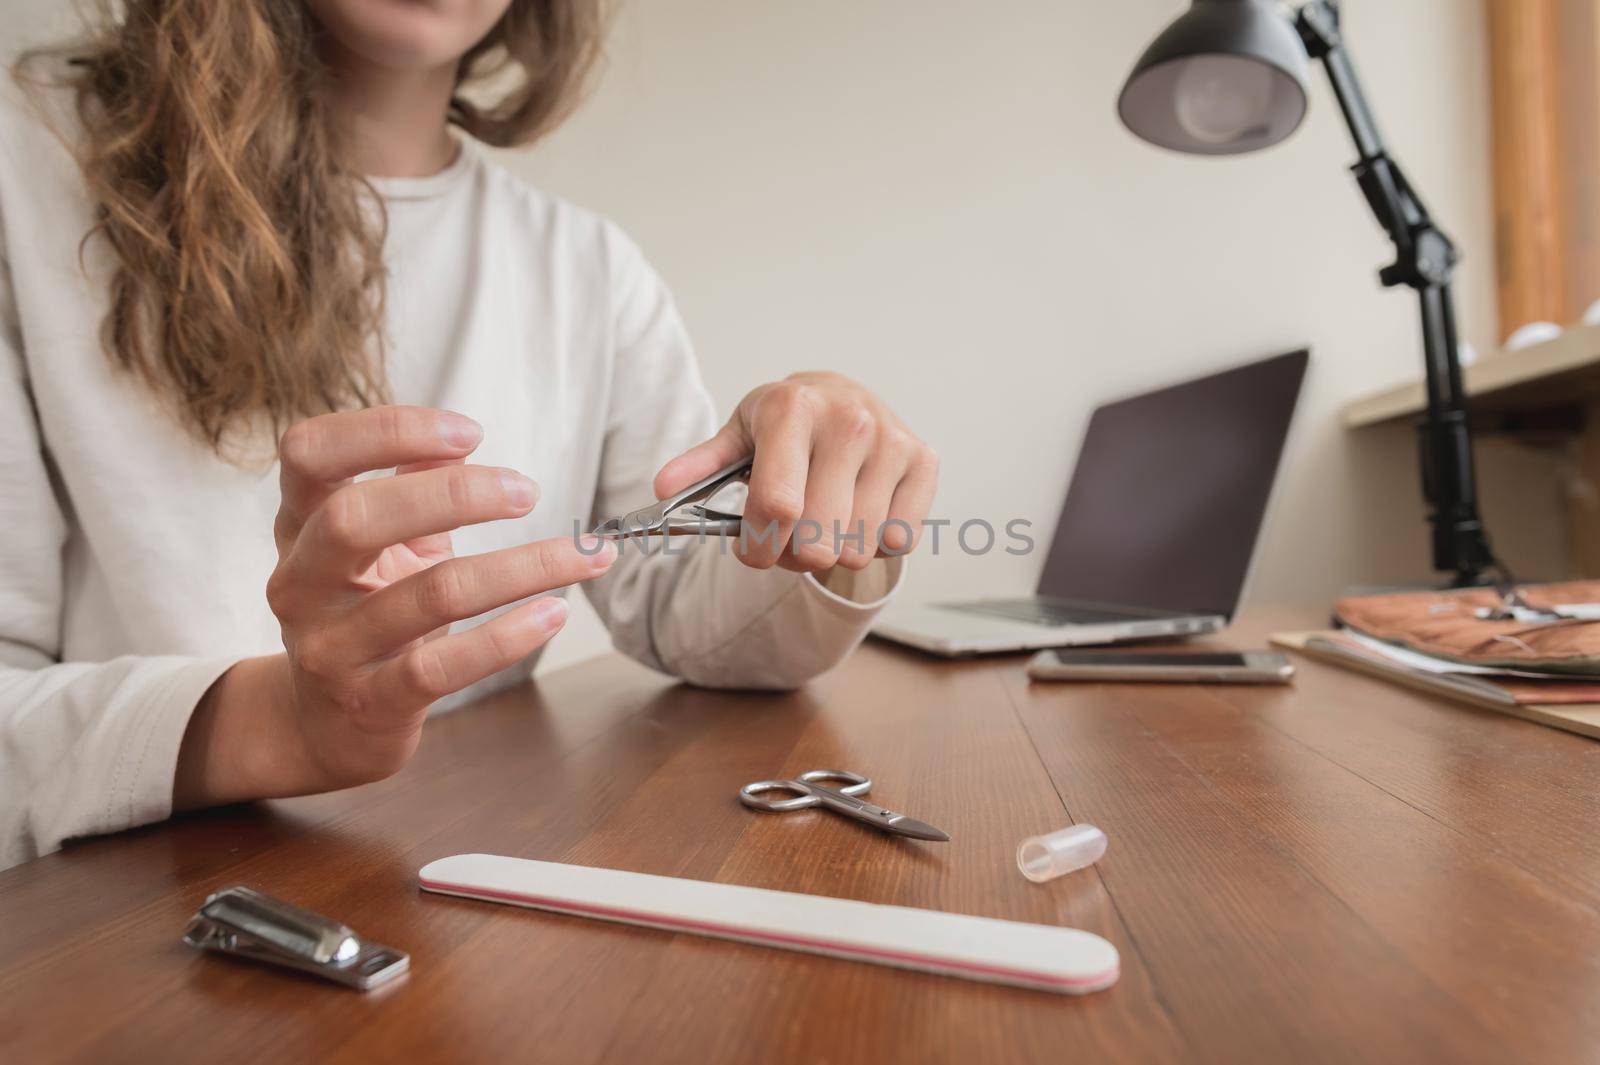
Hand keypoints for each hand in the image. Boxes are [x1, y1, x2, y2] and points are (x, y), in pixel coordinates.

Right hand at [175, 406, 616, 807]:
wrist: (331, 725)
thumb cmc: (367, 611)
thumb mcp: (378, 543)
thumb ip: (407, 486)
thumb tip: (459, 439)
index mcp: (298, 525)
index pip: (310, 452)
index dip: (386, 430)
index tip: (471, 432)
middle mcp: (301, 582)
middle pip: (354, 517)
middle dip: (452, 494)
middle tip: (526, 491)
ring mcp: (331, 646)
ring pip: (430, 594)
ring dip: (520, 567)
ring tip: (583, 554)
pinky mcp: (371, 700)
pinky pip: (444, 666)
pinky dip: (509, 636)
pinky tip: (554, 613)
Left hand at [654, 373, 937, 572]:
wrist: (845, 394)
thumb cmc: (788, 424)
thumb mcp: (739, 435)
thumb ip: (701, 466)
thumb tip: (661, 489)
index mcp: (792, 409)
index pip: (776, 507)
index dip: (758, 547)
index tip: (752, 550)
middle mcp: (847, 421)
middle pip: (818, 541)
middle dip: (794, 555)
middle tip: (789, 536)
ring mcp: (891, 440)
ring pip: (857, 548)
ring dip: (835, 550)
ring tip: (824, 518)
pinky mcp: (924, 460)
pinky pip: (897, 541)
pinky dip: (874, 542)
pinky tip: (859, 511)